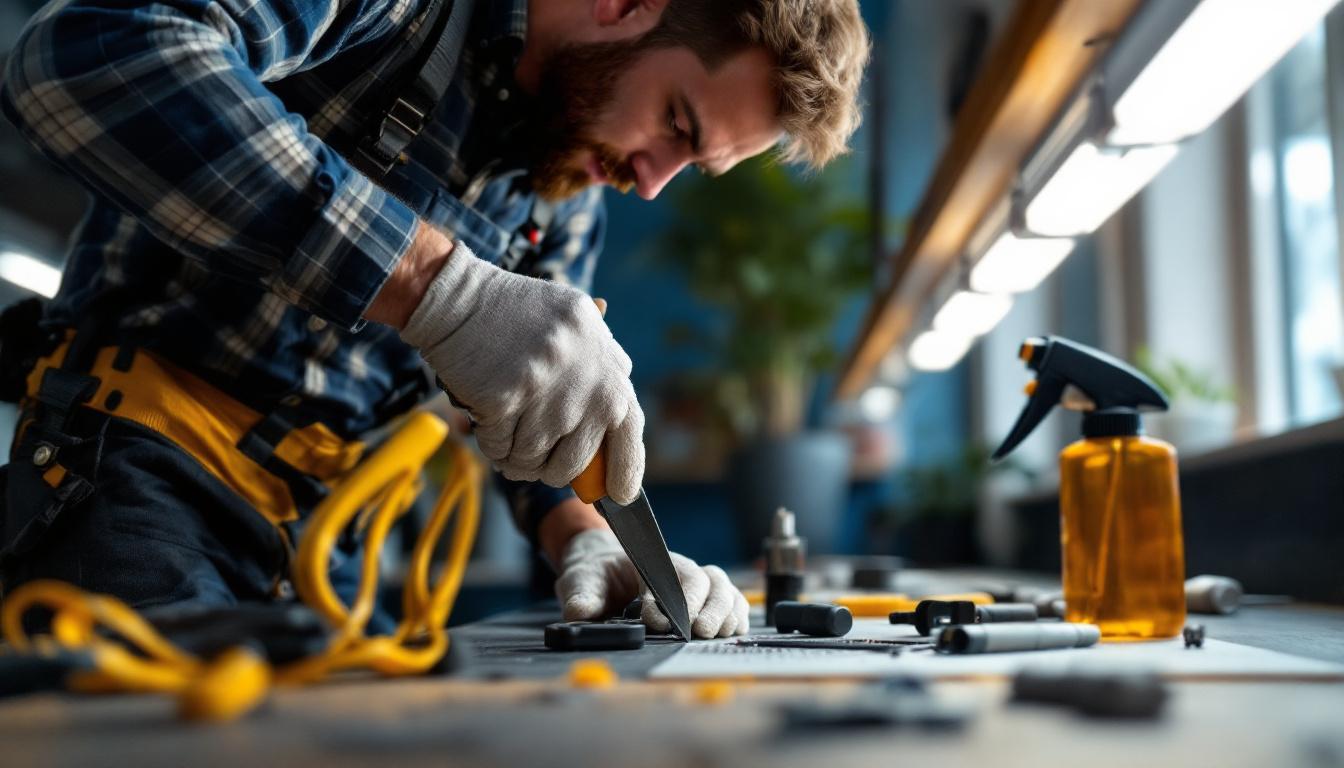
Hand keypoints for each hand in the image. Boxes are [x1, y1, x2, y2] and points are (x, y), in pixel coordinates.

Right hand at [398, 235, 644, 502]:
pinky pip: (500, 451)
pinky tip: (485, 418)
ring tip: (504, 429)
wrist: (460, 298)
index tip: (620, 494)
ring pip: (533, 462)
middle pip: (575, 462)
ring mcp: (549, 394)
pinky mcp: (508, 400)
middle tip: (532, 456)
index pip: (630, 431)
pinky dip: (490, 443)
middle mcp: (587, 383)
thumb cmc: (516, 314)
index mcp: (609, 365)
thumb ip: (601, 366)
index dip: (626, 470)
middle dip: (551, 470)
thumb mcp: (576, 324)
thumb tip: (616, 424)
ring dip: (515, 457)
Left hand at [555, 529, 749, 638]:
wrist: (603, 569)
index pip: (678, 575)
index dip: (679, 598)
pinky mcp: (705, 603)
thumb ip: (582, 596)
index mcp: (655, 562)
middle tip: (699, 632)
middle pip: (712, 581)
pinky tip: (730, 632)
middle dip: (710, 607)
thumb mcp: (581, 581)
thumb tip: (581, 612)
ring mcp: (696, 586)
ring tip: (714, 634)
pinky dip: (737, 617)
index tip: (662, 622)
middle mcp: (681, 572)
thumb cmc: (595, 575)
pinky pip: (733, 604)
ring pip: (727, 591)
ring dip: (727, 613)